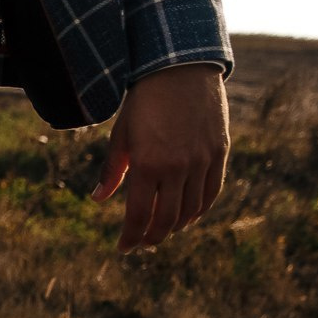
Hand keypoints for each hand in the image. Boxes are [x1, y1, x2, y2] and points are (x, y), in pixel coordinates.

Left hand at [93, 64, 230, 251]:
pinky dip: (199, 210)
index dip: (130, 238)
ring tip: (163, 230)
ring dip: (176, 227)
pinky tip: (188, 215)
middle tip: (143, 243)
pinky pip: (211, 192)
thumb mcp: (121, 136)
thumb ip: (111, 171)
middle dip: (152, 237)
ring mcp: (201, 161)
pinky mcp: (219, 153)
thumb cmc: (143, 102)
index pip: (138, 216)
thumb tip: (98, 199)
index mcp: (146, 165)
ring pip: (191, 211)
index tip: (123, 248)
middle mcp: (176, 168)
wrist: (181, 69)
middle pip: (166, 221)